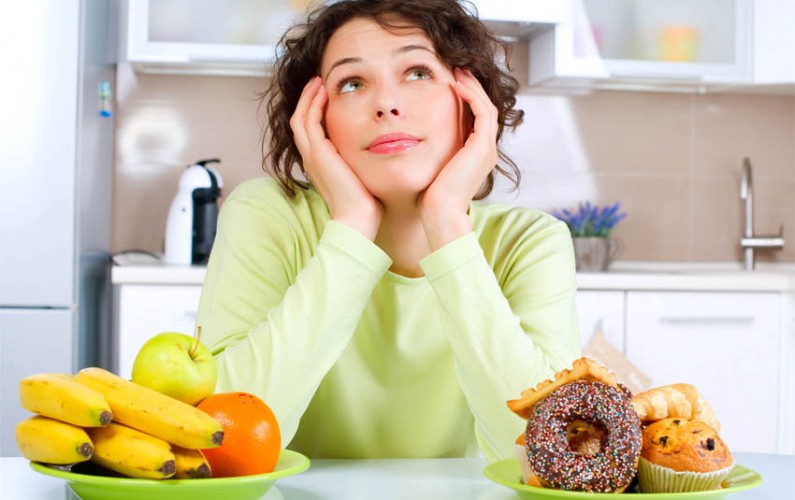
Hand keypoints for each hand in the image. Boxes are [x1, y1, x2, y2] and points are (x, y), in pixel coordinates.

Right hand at [290, 76, 381, 239]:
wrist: (358, 219)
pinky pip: (309, 121)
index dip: (315, 110)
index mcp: (320, 163)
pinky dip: (313, 104)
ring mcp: (312, 155)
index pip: (310, 129)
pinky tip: (325, 92)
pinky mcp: (318, 153)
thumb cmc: (366, 202)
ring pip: (300, 117)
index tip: (327, 95)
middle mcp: (312, 158)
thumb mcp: (362, 174)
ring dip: (309, 96)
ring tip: (319, 81)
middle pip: (300, 119)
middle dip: (309, 99)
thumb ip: (363, 160)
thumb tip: (381, 149)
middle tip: (319, 81)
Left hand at [419, 68, 498, 249]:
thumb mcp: (428, 167)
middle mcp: (485, 151)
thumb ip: (428, 150)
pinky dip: (471, 96)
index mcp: (474, 156)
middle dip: (470, 87)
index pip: (474, 118)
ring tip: (457, 70)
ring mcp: (486, 150)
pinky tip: (454, 84)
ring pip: (485, 106)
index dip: (464, 98)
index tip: (447, 81)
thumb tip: (407, 138)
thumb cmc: (427, 197)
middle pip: (483, 108)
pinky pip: (482, 112)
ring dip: (471, 86)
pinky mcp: (482, 148)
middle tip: (455, 68)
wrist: (437, 214)